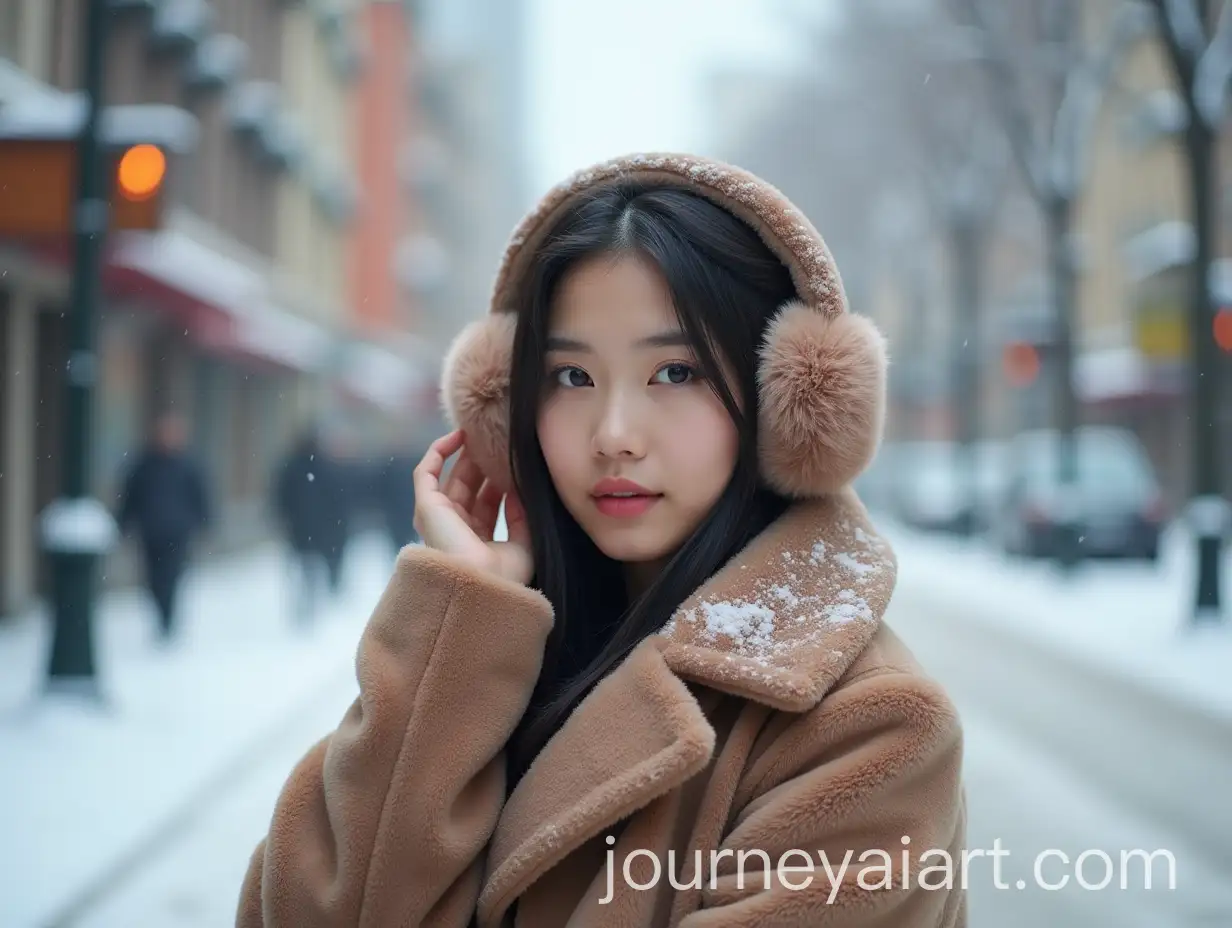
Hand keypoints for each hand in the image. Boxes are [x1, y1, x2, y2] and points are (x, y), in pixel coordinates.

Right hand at [412, 430, 532, 585]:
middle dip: (485, 463)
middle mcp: (455, 530)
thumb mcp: (524, 544)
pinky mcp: (426, 507)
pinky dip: (438, 451)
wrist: (483, 588)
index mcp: (476, 541)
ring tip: (484, 434)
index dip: (499, 481)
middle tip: (501, 442)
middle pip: (469, 487)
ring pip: (450, 477)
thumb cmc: (506, 576)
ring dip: (466, 455)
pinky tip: (458, 435)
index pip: (486, 503)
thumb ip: (521, 517)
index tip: (515, 463)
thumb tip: (518, 491)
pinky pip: (425, 472)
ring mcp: (438, 518)